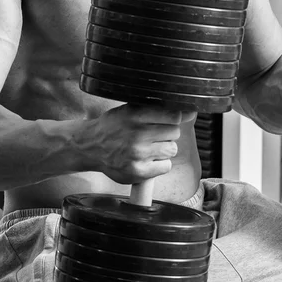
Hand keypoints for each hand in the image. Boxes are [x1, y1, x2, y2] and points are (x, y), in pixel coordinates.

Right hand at [80, 104, 195, 183]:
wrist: (90, 147)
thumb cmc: (114, 126)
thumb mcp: (131, 110)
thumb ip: (159, 110)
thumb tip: (191, 112)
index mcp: (135, 114)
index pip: (174, 116)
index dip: (173, 119)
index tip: (167, 121)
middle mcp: (137, 134)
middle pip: (174, 133)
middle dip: (167, 134)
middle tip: (152, 136)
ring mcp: (138, 154)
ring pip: (172, 149)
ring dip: (164, 149)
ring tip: (149, 148)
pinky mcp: (138, 172)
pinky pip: (166, 166)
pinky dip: (160, 165)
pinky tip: (147, 160)